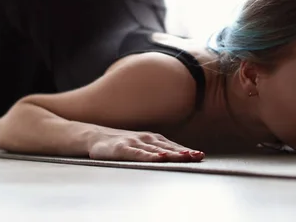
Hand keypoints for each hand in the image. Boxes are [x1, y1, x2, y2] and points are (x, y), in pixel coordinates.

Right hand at [88, 130, 204, 162]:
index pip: (173, 145)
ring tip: (184, 156)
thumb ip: (156, 150)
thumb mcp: (141, 145)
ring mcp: (134, 142)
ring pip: (156, 149)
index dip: (186, 150)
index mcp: (152, 139)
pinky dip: (150, 156)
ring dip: (171, 153)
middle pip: (168, 147)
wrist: (95, 137)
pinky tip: (159, 158)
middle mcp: (146, 138)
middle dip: (184, 152)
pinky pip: (138, 153)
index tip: (200, 155)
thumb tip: (176, 156)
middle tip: (198, 156)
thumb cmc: (121, 143)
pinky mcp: (122, 148)